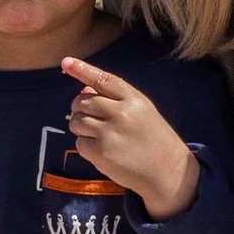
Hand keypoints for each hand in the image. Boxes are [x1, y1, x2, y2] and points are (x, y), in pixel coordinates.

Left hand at [58, 59, 197, 218]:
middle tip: (94, 119)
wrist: (167, 171)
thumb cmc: (153, 138)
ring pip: (76, 121)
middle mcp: (121, 113)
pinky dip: (85, 147)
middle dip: (81, 109)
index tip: (66, 62)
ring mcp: (109, 134)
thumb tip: (83, 90)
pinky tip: (103, 151)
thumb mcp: (141, 111)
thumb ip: (115, 99)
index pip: (103, 80)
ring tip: (100, 135)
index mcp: (134, 99)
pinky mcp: (101, 153)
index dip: (82, 70)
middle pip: (82, 101)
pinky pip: (79, 143)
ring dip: (81, 127)